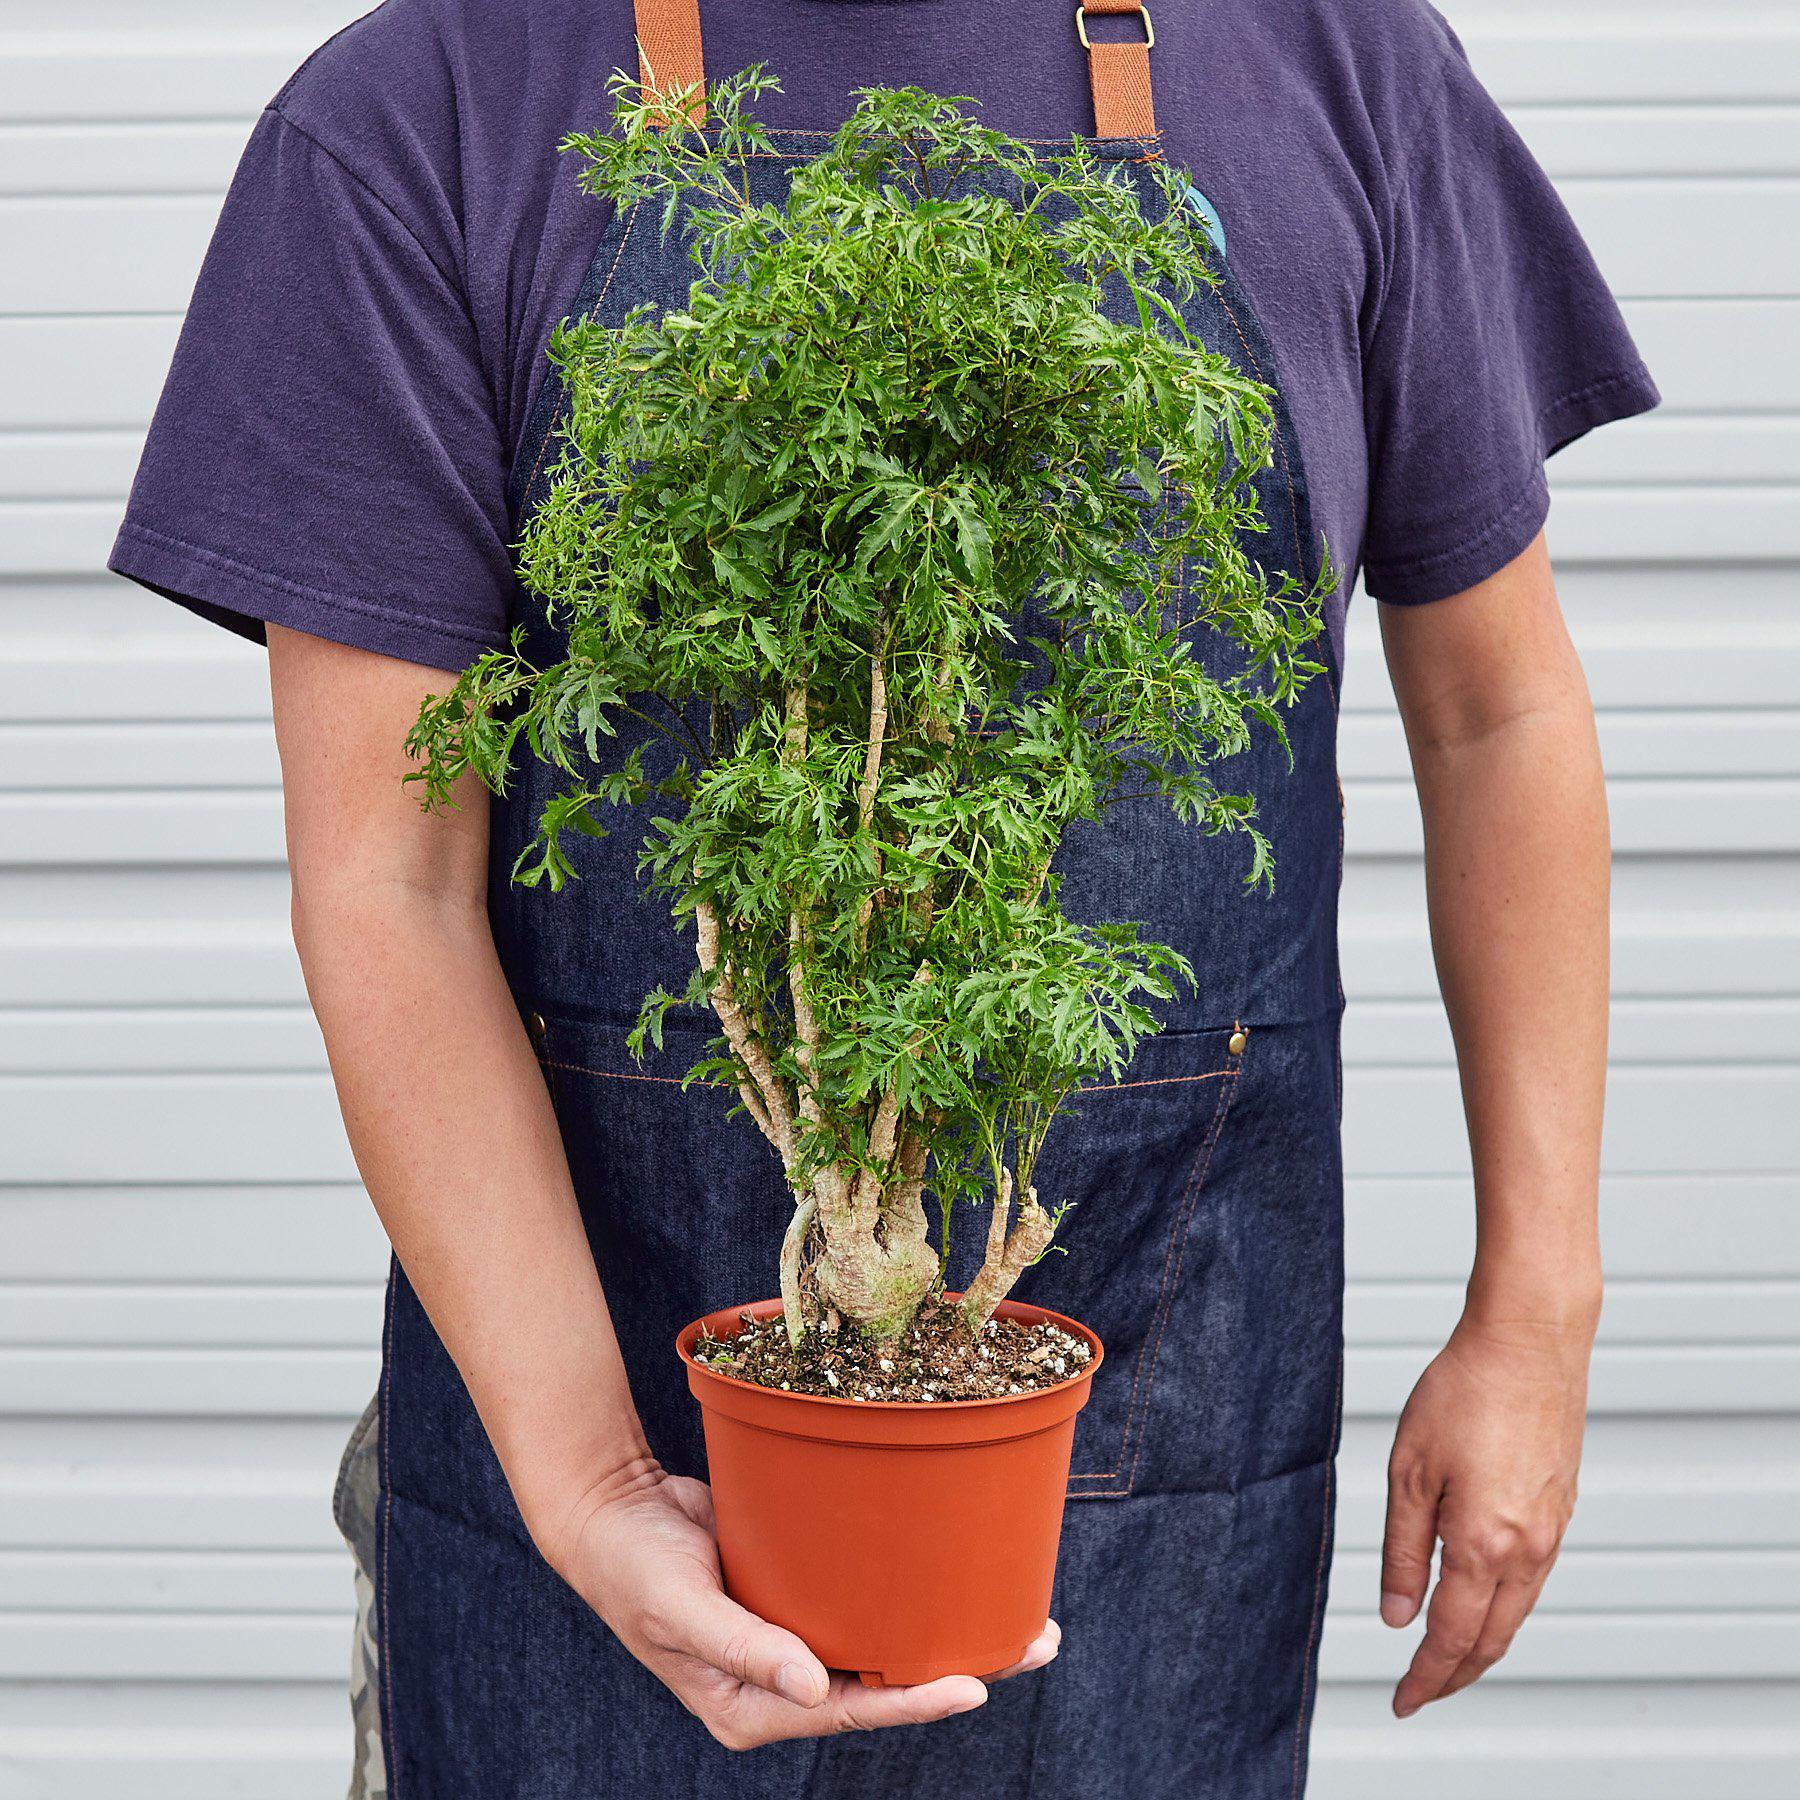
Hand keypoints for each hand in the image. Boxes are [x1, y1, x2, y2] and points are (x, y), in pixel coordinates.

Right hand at [544, 1468, 1057, 1748]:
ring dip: (948, 1627)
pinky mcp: (800, 1589)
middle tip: (1035, 1642)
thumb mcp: (680, 1608)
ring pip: (885, 1640)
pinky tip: (955, 1570)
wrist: (611, 1510)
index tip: (976, 1684)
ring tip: (1023, 1615)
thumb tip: (814, 1689)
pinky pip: (864, 1596)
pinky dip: (909, 1588)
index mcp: (755, 1707)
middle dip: (960, 1666)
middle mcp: (786, 1680)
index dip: (914, 1702)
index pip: (851, 1712)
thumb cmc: (634, 1568)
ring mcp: (795, 1636)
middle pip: (885, 1684)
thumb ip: (744, 1648)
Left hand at [1381, 1307, 1593, 1717]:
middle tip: (1420, 1693)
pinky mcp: (1562, 1509)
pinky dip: (1503, 1606)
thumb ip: (1402, 1550)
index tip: (1401, 1701)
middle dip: (1454, 1675)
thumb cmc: (1463, 1391)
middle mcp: (1529, 1549)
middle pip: (1491, 1639)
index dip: (1424, 1678)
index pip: (1452, 1637)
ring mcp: (1553, 1530)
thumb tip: (1396, 1616)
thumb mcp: (1409, 1471)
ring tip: (1444, 1658)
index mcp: (1485, 1543)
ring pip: (1515, 1613)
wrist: (1528, 1341)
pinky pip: (1532, 1579)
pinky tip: (1480, 1600)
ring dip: (1480, 1644)